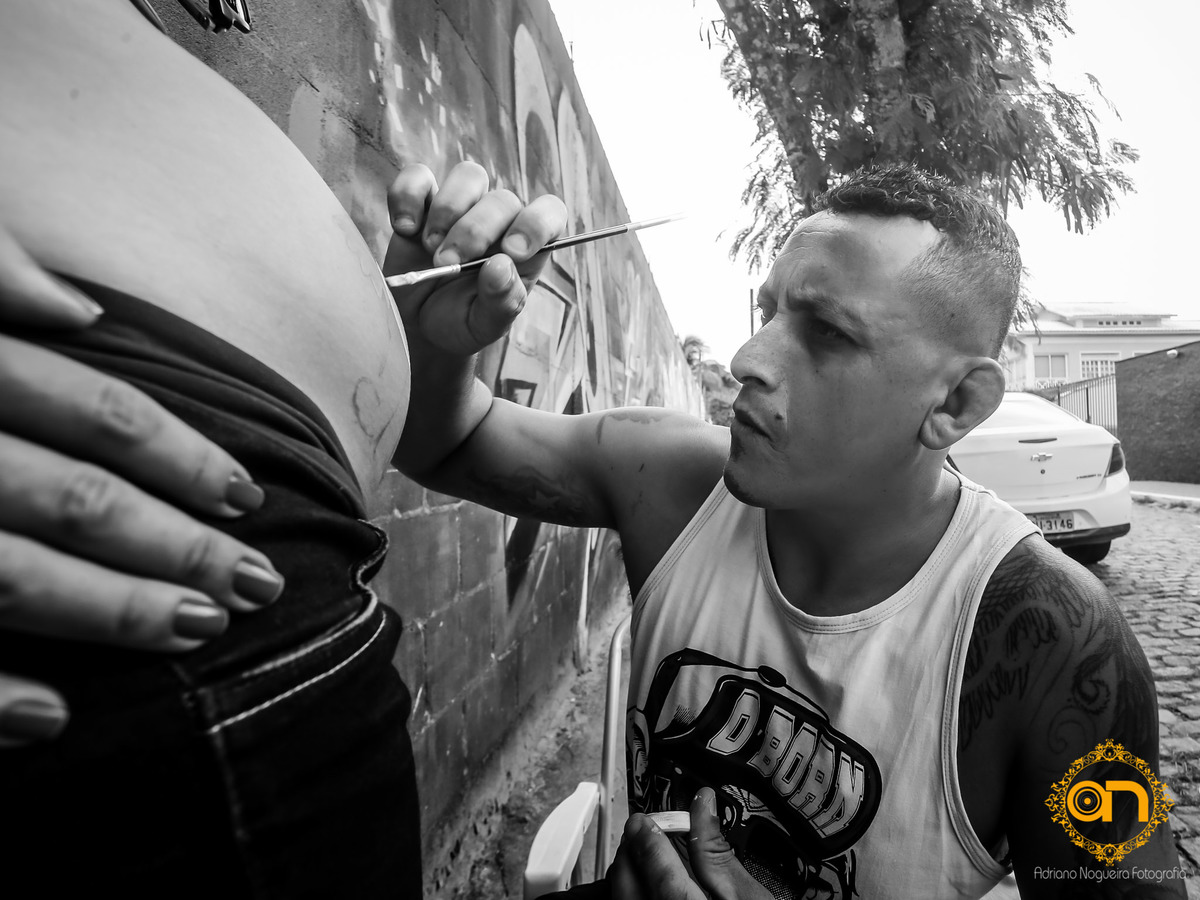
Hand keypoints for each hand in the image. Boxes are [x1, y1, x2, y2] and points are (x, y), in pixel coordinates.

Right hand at [0, 225, 281, 746]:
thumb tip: (80, 308)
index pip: (93, 412)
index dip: (181, 454)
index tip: (247, 494)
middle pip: (75, 498)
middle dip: (177, 544)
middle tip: (260, 582)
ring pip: (11, 574)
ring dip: (110, 610)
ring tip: (196, 631)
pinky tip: (52, 719)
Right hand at [383, 161, 566, 355]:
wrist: (417, 327)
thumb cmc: (461, 323)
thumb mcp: (485, 326)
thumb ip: (500, 301)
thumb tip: (500, 266)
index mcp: (525, 248)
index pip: (550, 213)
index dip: (536, 223)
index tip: (512, 251)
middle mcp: (499, 221)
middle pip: (501, 199)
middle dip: (473, 232)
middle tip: (446, 265)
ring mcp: (461, 206)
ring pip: (468, 176)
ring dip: (447, 209)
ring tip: (430, 248)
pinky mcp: (423, 202)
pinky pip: (418, 177)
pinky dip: (408, 196)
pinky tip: (405, 229)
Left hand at [609, 789, 773, 899]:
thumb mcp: (747, 897)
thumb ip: (718, 853)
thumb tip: (704, 808)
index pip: (654, 865)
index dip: (647, 835)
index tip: (646, 821)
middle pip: (627, 884)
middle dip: (631, 852)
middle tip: (643, 832)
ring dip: (628, 876)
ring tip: (644, 859)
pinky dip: (633, 897)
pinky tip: (647, 890)